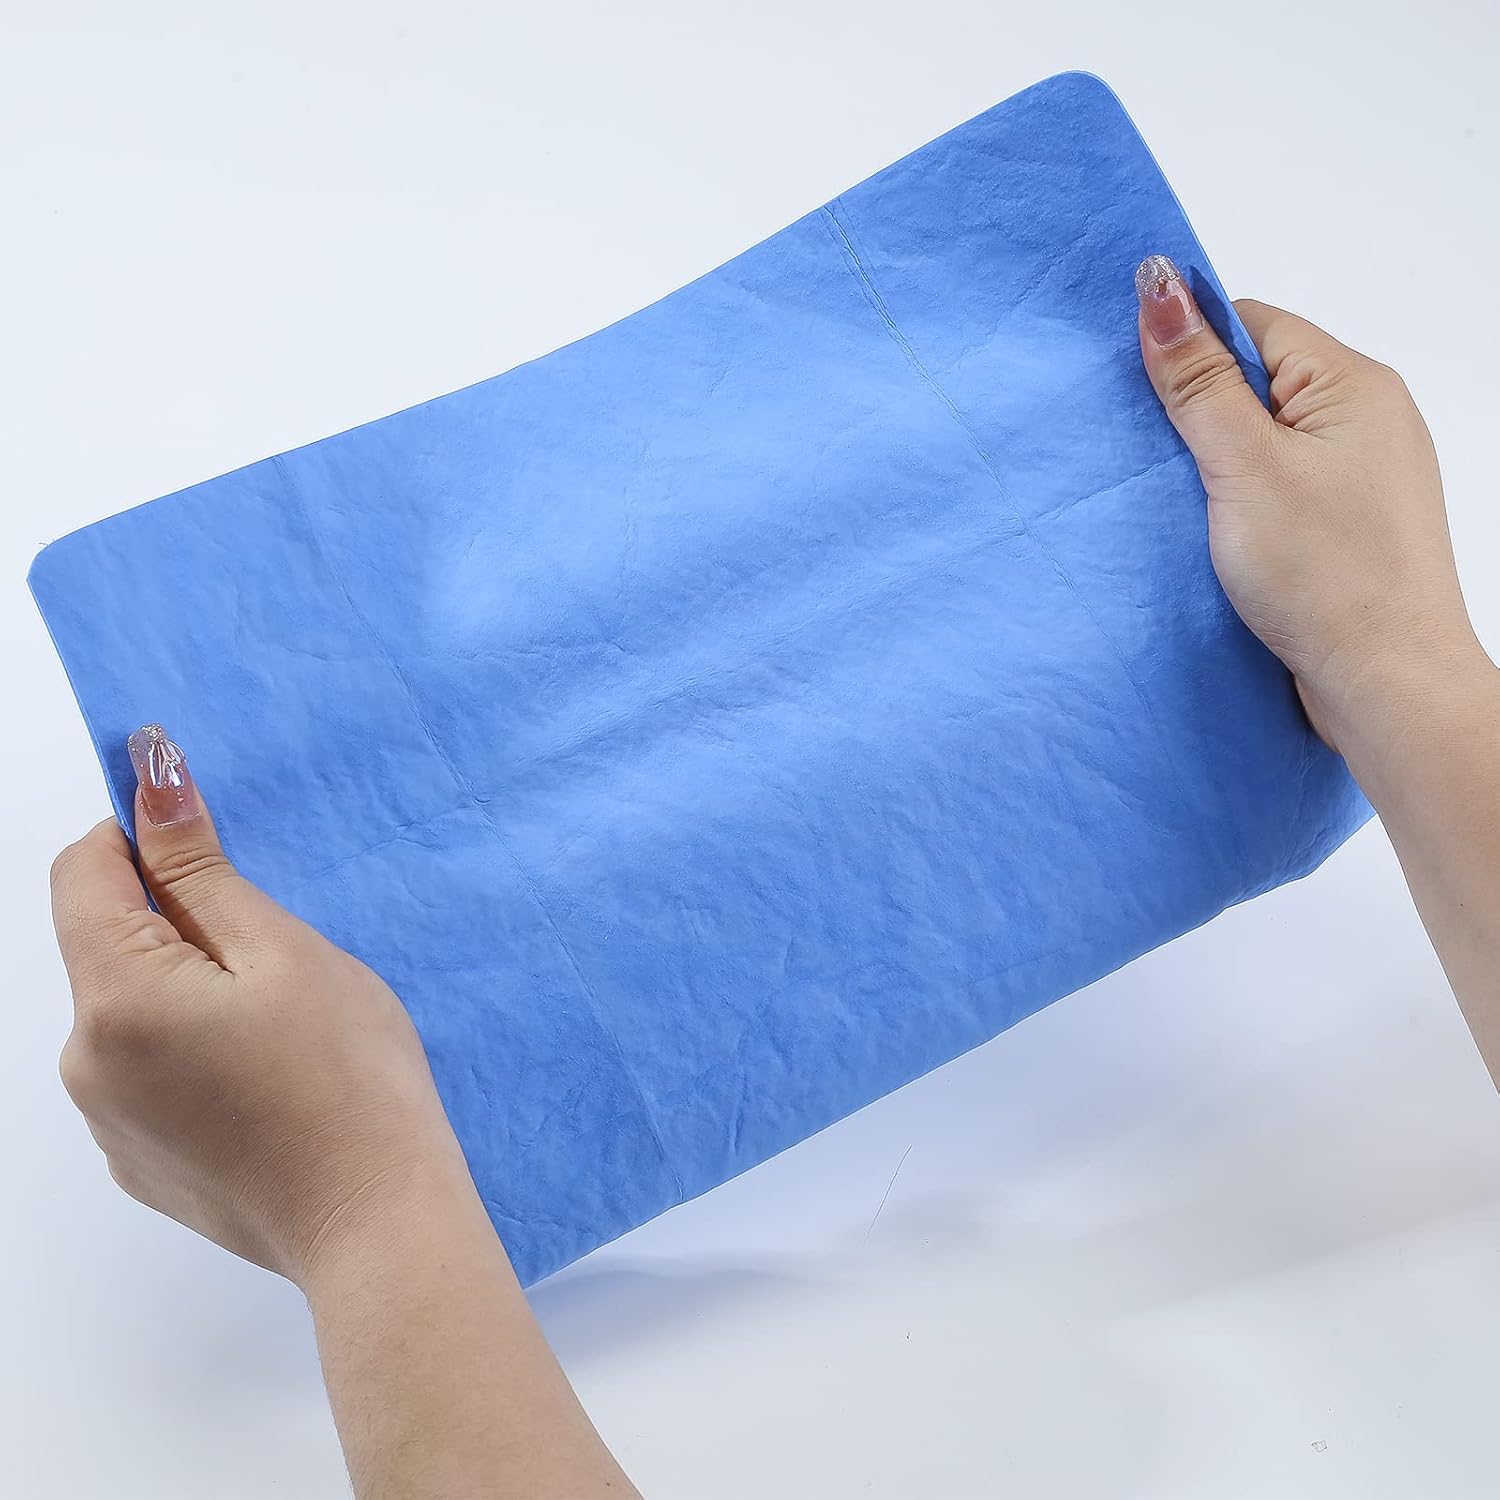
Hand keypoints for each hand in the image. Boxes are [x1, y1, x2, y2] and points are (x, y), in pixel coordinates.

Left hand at [50, 725, 642, 1494]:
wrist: (376, 1223)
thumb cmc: (347, 1081)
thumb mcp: (282, 950)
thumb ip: (199, 868)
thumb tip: (149, 781)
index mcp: (114, 998)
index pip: (82, 869)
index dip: (139, 833)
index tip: (207, 835)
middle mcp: (84, 1064)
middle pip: (108, 942)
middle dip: (181, 921)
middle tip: (281, 951)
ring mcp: (108, 1123)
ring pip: (133, 1006)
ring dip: (191, 987)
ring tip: (285, 1024)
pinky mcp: (139, 1162)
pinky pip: (148, 1069)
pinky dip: (194, 1049)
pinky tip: (269, 1077)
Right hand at [1133, 255, 1481, 752]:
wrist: (1385, 683)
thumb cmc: (1327, 576)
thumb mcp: (1242, 466)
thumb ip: (1196, 379)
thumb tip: (1158, 284)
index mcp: (1353, 384)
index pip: (1252, 324)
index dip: (1188, 345)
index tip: (1135, 386)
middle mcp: (1366, 419)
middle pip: (1256, 380)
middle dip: (1194, 410)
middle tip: (1148, 454)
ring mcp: (1359, 475)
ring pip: (1263, 439)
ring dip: (1212, 462)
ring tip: (1180, 501)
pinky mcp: (1345, 524)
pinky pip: (1277, 485)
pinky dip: (1236, 500)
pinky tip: (1211, 531)